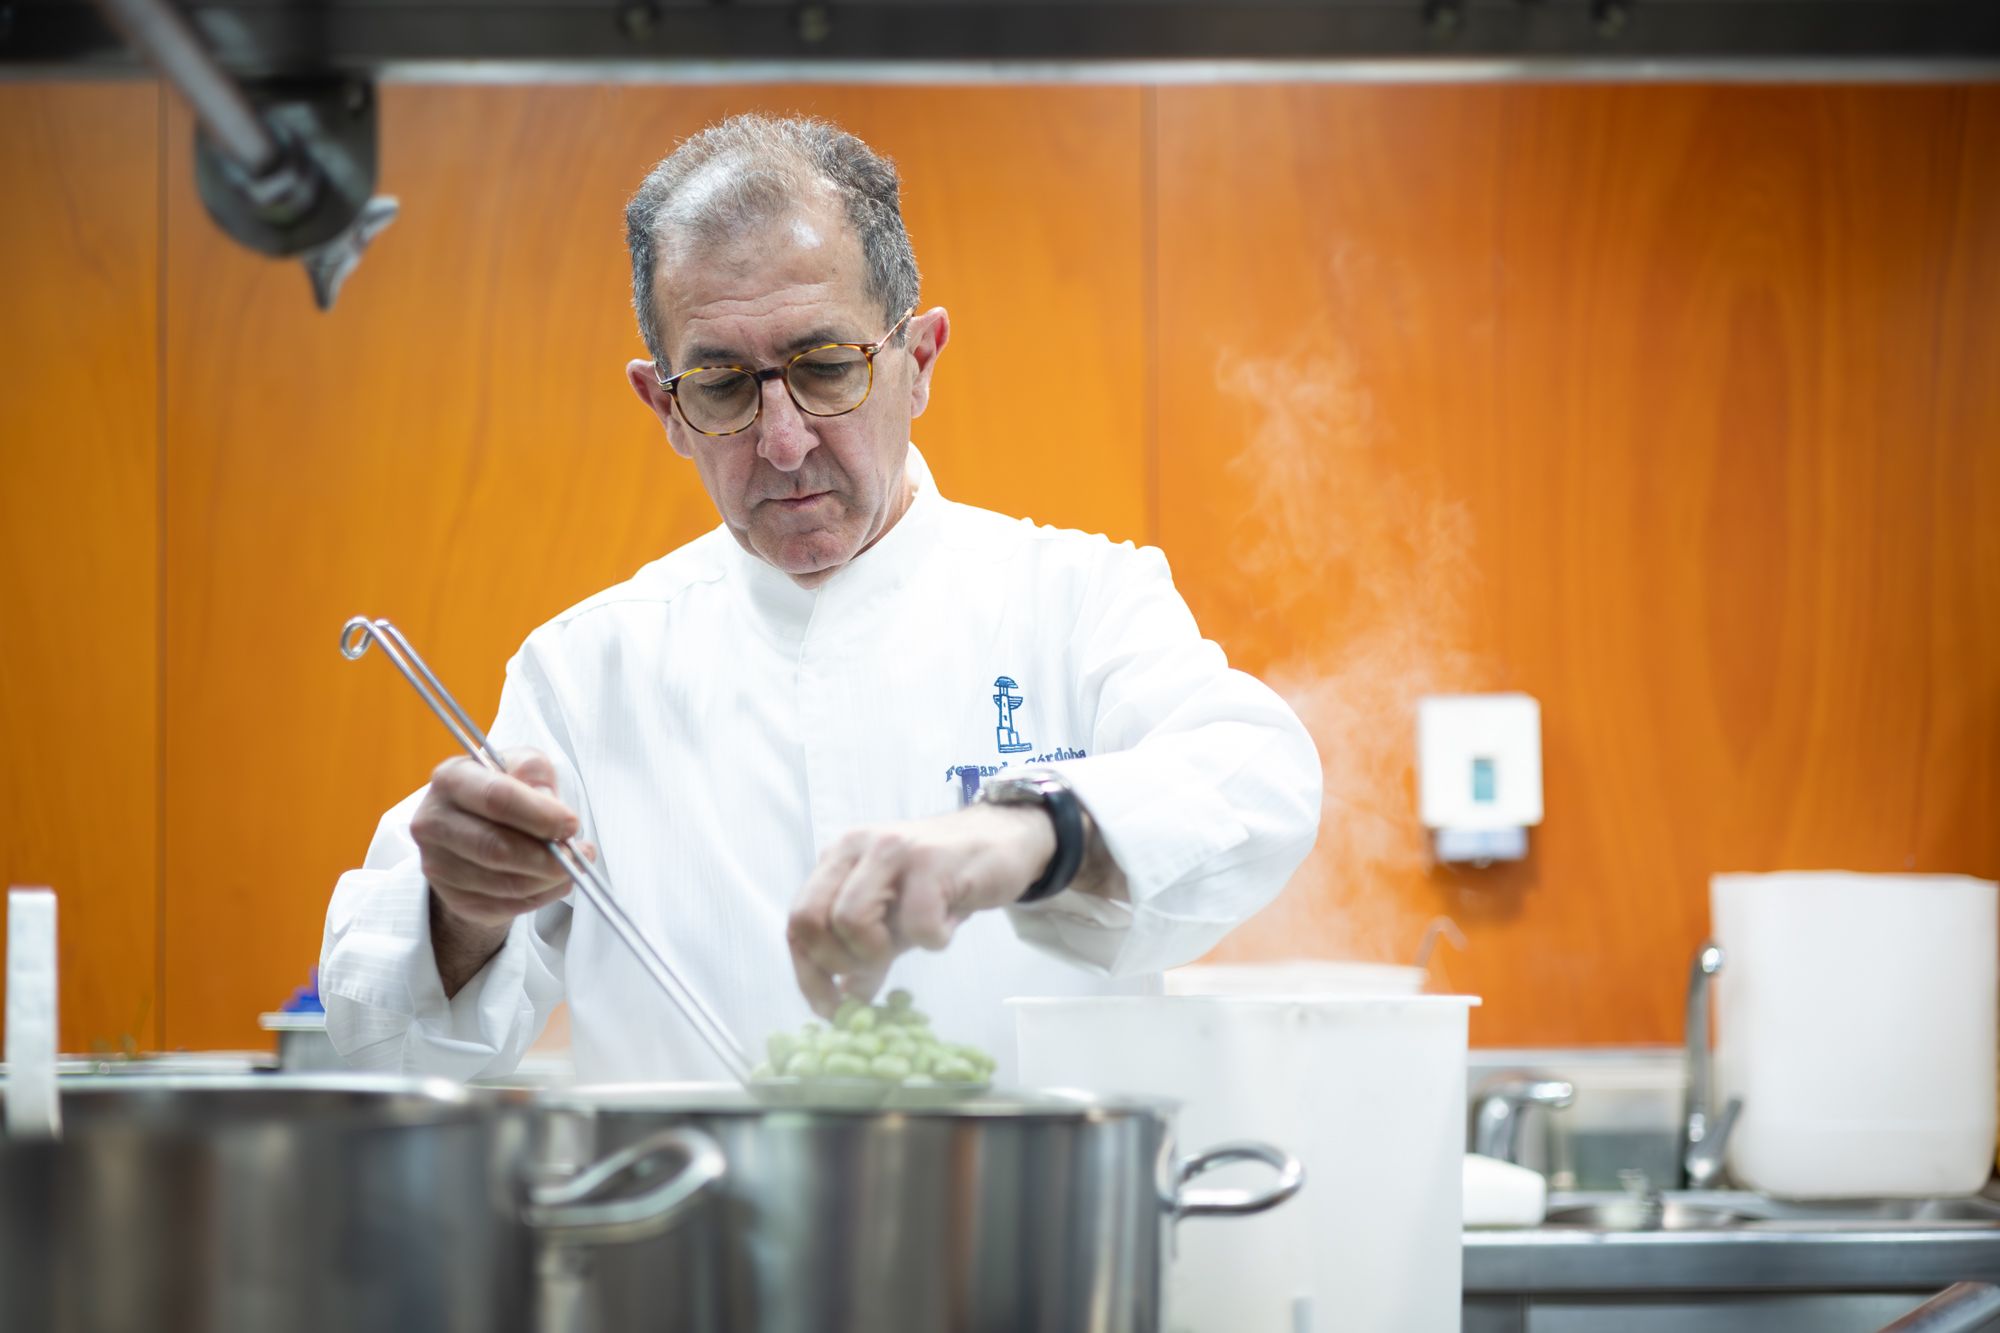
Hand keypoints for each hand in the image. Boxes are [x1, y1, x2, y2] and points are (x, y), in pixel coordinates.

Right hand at [410, 749, 592, 933]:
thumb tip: (551, 809)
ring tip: (571, 867)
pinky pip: (503, 906)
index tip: (571, 824)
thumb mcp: (524, 768)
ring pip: (503, 883)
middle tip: (578, 855)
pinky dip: (539, 897)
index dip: (539, 815)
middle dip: (547, 856)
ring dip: (548, 880)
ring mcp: (437, 863)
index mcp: (452, 779)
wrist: (475, 827)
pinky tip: (551, 883)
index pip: (496, 798)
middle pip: (496, 848)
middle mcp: (434, 822)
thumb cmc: (505, 792)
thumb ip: (537, 776)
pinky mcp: (452, 897)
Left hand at [787, 803, 1055, 1014]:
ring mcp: (891, 849)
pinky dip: (933, 940)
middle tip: (874, 970)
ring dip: (878, 952)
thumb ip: (864, 953)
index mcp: (837, 860)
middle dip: (839, 962)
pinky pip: (916, 923)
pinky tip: (947, 925)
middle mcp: (854, 848)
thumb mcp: (895, 919)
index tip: (831, 1008)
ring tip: (910, 943)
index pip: (798, 921)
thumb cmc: (943, 881)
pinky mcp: (932, 860)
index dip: (809, 973)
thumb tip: (843, 1000)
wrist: (1002, 840)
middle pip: (811, 919)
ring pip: (850, 919)